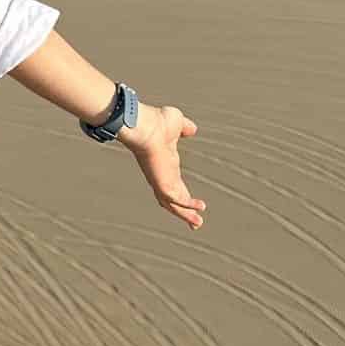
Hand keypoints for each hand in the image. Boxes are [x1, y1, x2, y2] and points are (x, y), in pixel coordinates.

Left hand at [119, 101, 205, 229]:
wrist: (144, 124)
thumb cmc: (156, 121)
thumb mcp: (178, 124)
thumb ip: (185, 129)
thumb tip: (192, 129)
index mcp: (166, 165)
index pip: (176, 185)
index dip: (185, 196)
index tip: (195, 205)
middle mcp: (162, 176)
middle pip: (173, 201)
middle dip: (185, 213)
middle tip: (196, 224)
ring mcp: (160, 181)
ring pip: (173, 205)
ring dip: (186, 215)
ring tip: (197, 224)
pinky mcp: (162, 183)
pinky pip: (176, 200)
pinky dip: (188, 205)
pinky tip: (200, 207)